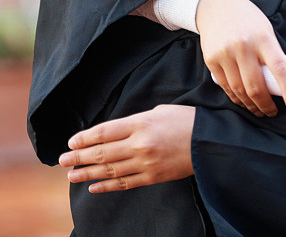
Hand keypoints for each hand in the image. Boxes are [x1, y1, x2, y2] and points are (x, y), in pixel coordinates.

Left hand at [59, 105, 194, 192]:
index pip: (104, 132)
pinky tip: (94, 187)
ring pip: (109, 170)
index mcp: (141, 123)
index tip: (71, 143)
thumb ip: (137, 121)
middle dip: (79, 157)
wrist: (211, 142)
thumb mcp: (161, 111)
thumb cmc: (188, 121)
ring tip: (71, 175)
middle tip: (62, 161)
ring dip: (87, 174)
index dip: (84, 138)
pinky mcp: (153, 176)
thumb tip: (117, 130)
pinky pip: (124, 183)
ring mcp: (145, 162)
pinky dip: (107, 186)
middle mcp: (139, 144)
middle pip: (101, 152)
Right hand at [195, 0, 285, 116]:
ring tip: (258, 109)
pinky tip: (242, 100)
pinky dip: (235, 97)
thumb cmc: (247, 19)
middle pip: (255, 86)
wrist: (215, 6)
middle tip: (272, 112)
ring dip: (250, 105)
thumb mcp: (266, 30)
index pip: (280, 69)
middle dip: (265, 105)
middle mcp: (243, 47)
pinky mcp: (211, 60)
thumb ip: (272, 53)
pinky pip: (225, 86)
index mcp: (263, 38)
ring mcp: (225, 54)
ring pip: (239, 90)